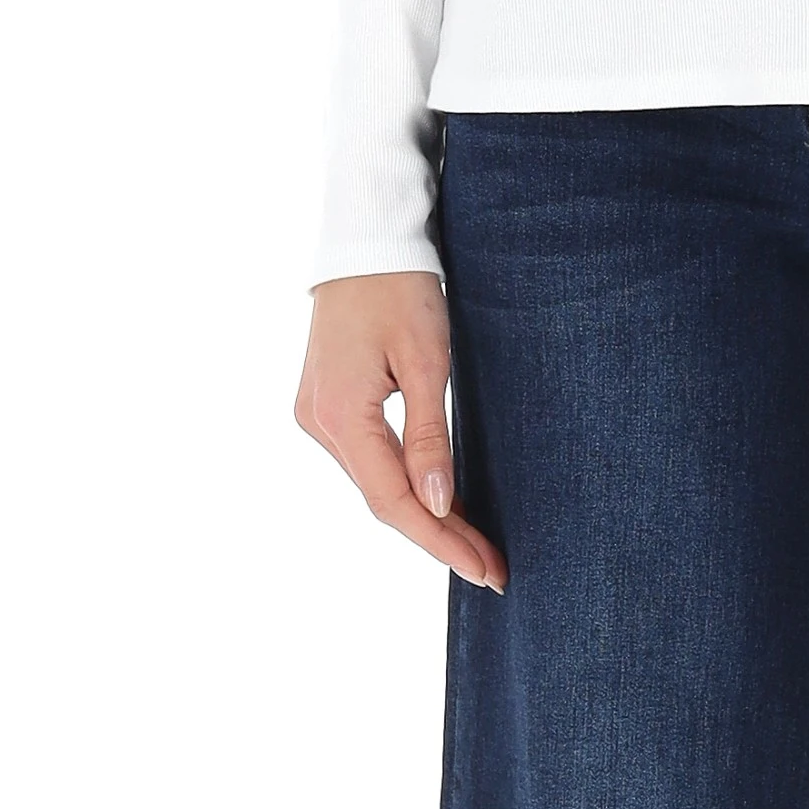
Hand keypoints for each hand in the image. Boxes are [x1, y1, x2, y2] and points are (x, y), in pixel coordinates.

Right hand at [294, 272, 507, 590]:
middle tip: (492, 568)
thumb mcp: (426, 359)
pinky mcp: (326, 402)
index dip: (441, 541)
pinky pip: (367, 457)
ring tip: (475, 543)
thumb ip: (428, 436)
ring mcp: (317, 413)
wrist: (366, 238)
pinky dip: (403, 481)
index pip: (394, 501)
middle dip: (439, 534)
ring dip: (423, 511)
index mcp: (340, 415)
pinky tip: (437, 499)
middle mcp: (318, 422)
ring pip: (375, 481)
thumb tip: (436, 504)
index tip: (485, 570)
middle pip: (383, 498)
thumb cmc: (401, 287)